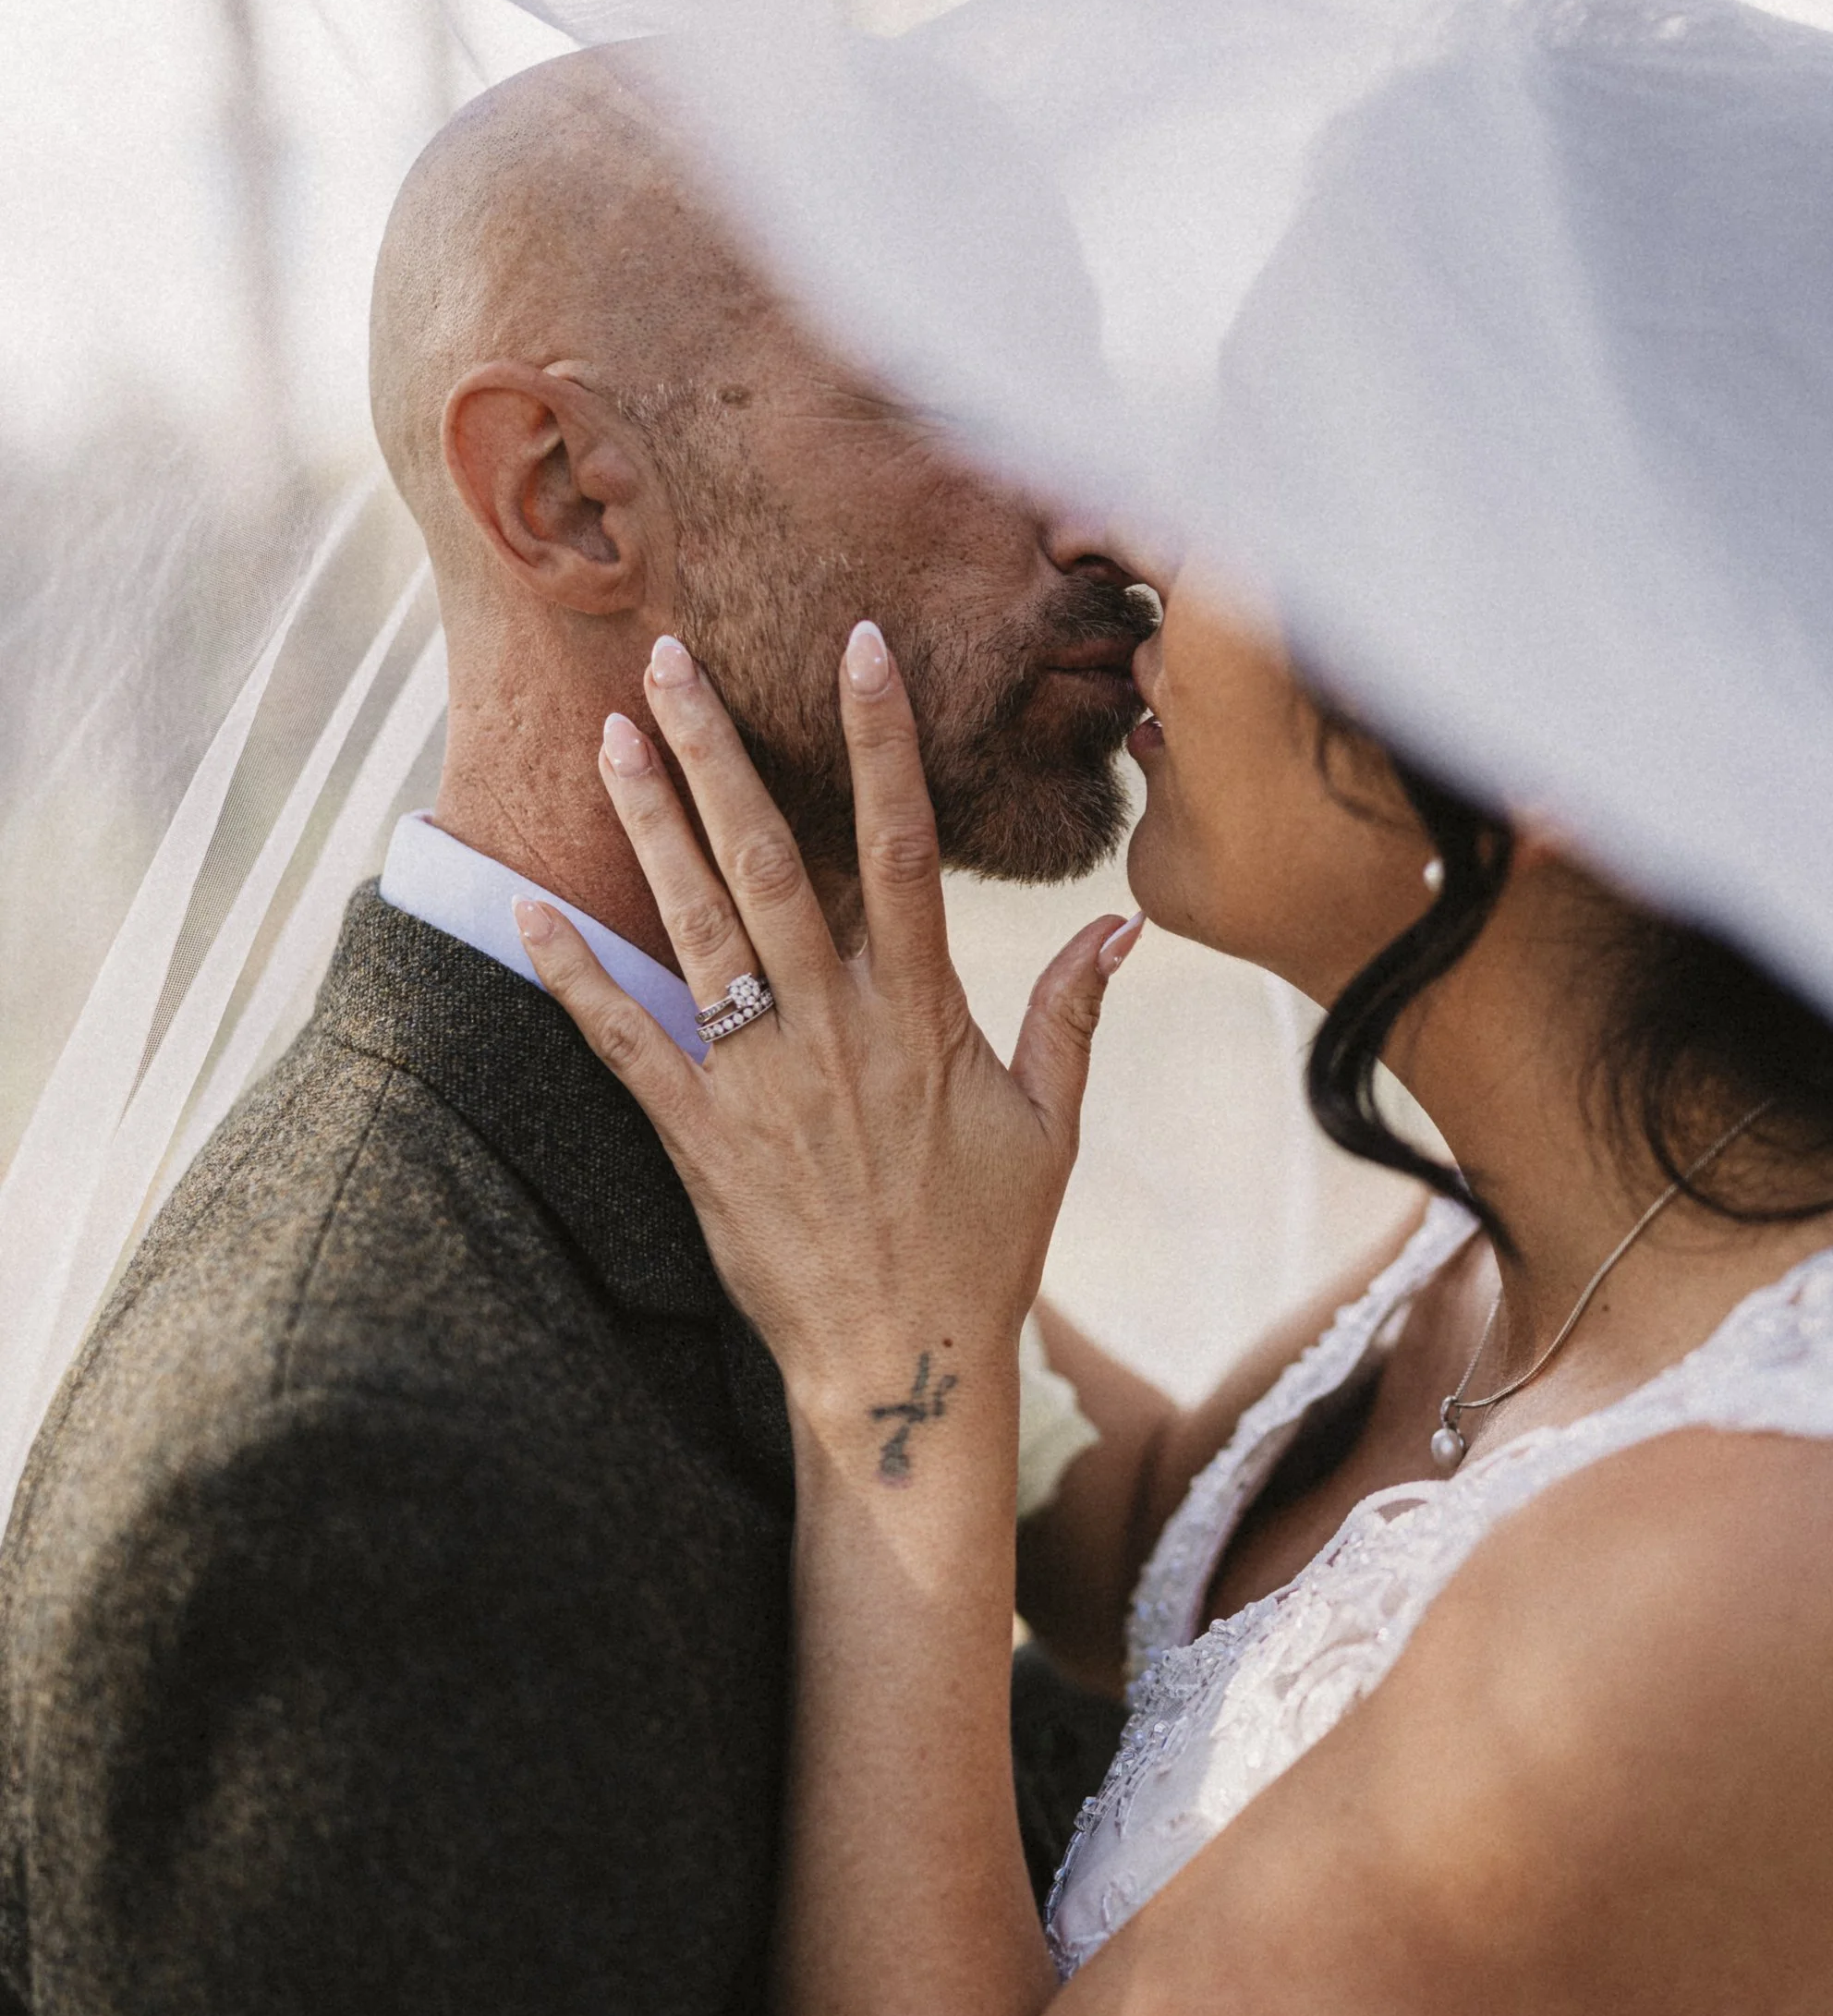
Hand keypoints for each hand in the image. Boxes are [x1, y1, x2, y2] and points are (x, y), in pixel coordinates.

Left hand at [516, 622, 1139, 1438]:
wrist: (899, 1362)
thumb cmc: (981, 1247)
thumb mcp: (1050, 1129)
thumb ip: (1074, 1016)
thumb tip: (1121, 922)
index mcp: (922, 1016)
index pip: (904, 848)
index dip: (882, 743)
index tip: (860, 653)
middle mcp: (834, 1031)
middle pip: (771, 863)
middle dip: (718, 753)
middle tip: (669, 659)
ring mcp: (760, 1082)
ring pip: (695, 928)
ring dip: (649, 827)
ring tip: (609, 736)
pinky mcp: (698, 1138)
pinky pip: (625, 1042)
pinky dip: (574, 975)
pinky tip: (528, 906)